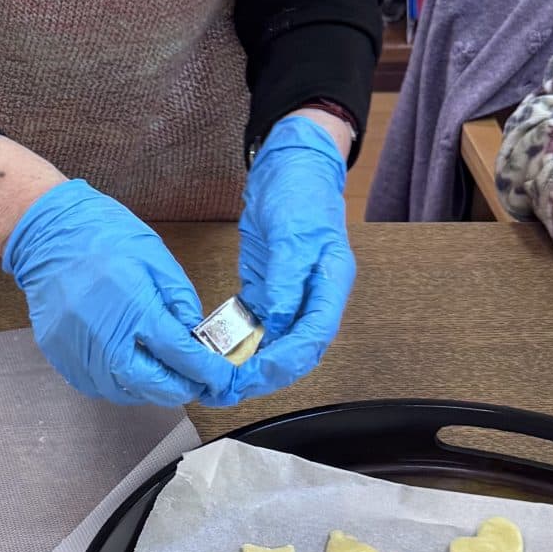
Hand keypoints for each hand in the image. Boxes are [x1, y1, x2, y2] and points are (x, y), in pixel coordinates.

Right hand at [2, 178, 238, 408]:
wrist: (48, 235)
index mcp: (134, 308)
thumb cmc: (101, 237)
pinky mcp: (61, 356)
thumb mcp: (156, 259)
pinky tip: (128, 364)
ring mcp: (78, 350)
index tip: (221, 378)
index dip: (207, 371)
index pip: (181, 355)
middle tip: (195, 381)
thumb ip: (180, 301)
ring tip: (162, 372)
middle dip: (181, 388)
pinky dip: (119, 382)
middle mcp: (104, 336)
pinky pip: (97, 385)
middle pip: (152, 385)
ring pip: (124, 392)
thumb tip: (197, 335)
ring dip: (150, 389)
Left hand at [231, 113, 355, 399]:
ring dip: (252, 364)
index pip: (314, 337)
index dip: (284, 362)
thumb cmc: (300, 190)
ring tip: (221, 380)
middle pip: (298, 350)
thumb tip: (277, 320)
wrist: (292, 164)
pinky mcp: (272, 289)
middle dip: (266, 373)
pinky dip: (243, 342)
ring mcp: (295, 295)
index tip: (253, 375)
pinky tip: (221, 354)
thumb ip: (285, 278)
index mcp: (331, 283)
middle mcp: (316, 296)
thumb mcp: (291, 232)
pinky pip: (261, 326)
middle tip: (229, 386)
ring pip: (279, 344)